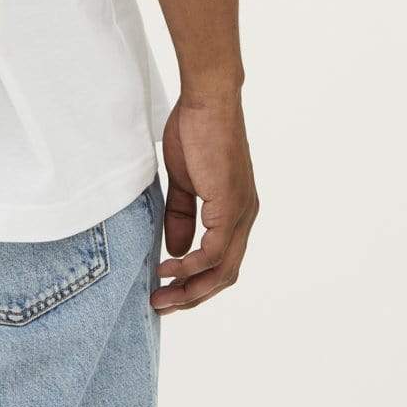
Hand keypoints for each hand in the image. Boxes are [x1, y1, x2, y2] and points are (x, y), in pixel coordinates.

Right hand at [151, 90, 257, 312]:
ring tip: (162, 297)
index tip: (167, 290)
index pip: (222, 262)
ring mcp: (241, 213)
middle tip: (162, 306)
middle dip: (192, 296)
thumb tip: (176, 251)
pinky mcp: (231, 206)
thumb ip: (182, 216)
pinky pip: (214, 251)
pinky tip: (169, 268)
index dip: (196, 282)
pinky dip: (191, 266)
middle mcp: (245, 217)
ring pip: (223, 270)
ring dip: (191, 289)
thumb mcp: (184, 181)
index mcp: (236, 211)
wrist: (208, 101)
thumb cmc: (196, 131)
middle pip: (225, 275)